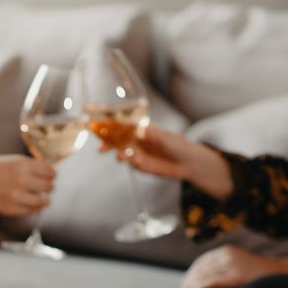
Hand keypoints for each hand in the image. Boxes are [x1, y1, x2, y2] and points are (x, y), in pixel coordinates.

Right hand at [0, 155, 55, 216]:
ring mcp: (15, 196)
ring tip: (44, 198)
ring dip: (45, 200)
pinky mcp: (10, 209)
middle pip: (49, 186)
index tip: (51, 176)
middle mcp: (20, 180)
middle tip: (47, 187)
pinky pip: (31, 211)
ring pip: (43, 201)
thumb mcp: (12, 160)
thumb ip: (31, 166)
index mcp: (22, 165)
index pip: (50, 171)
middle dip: (49, 186)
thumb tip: (51, 173)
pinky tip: (32, 203)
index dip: (52, 174)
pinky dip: (34, 207)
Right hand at [104, 126, 232, 200]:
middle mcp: (136, 139)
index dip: (110, 123)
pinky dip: (131, 163)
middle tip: (101, 148)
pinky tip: (138, 163)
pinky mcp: (140, 164)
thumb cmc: (177, 144)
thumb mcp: (165, 137)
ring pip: (121, 152)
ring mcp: (137, 152)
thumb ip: (150, 134)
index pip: (122, 123)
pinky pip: (131, 164)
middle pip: (117, 139)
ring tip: (120, 157)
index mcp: (141, 127)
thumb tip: (137, 131)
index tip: (100, 125)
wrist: (187, 163)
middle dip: (108, 142)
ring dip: (118, 154)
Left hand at [180, 244, 287, 287]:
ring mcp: (233, 265)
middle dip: (189, 279)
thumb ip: (225, 269)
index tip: (185, 283)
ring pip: (204, 274)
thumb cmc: (262, 275)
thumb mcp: (240, 266)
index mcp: (228, 252)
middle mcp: (228, 255)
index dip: (191, 273)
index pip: (203, 262)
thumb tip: (207, 280)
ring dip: (191, 284)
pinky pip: (214, 281)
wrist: (282, 274)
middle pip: (200, 267)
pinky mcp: (237, 276)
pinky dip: (201, 286)